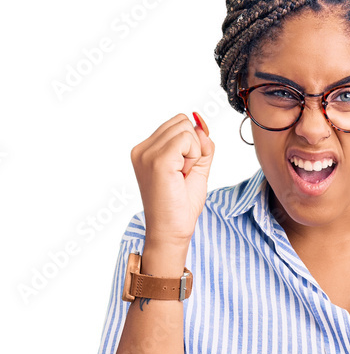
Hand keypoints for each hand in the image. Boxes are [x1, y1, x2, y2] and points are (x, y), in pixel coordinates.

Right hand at [130, 111, 214, 257]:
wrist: (172, 232)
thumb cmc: (180, 206)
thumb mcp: (196, 168)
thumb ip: (200, 145)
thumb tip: (202, 125)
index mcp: (146, 150)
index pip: (177, 124)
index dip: (192, 143)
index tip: (185, 169)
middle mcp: (142, 149)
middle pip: (181, 121)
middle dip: (193, 146)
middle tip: (184, 174)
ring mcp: (147, 154)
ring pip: (185, 128)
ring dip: (194, 152)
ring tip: (182, 176)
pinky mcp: (158, 160)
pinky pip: (187, 139)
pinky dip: (194, 156)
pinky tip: (184, 175)